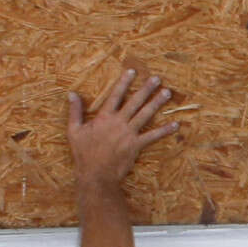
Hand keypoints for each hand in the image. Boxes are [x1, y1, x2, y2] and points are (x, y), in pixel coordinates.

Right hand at [68, 69, 183, 186]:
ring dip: (157, 103)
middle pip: (135, 102)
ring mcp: (129, 134)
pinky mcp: (136, 146)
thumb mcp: (74, 131)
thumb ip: (75, 111)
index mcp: (104, 117)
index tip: (132, 71)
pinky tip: (175, 124)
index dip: (124, 82)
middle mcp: (118, 122)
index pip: (115, 95)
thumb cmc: (83, 153)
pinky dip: (165, 130)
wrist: (95, 175)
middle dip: (146, 89)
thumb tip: (71, 94)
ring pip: (146, 115)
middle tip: (157, 78)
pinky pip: (153, 136)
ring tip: (167, 93)